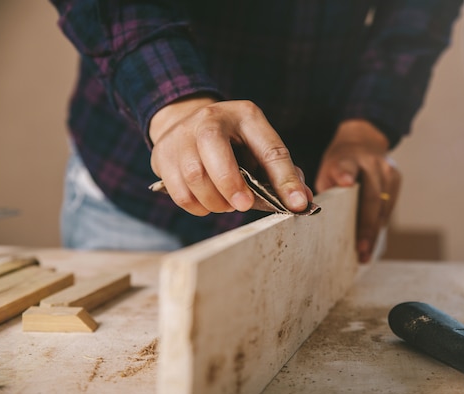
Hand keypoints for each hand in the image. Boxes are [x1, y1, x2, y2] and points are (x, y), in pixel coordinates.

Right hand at [149, 97, 310, 215]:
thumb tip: (301, 201)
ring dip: (215, 201)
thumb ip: (282, 173)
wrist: (186, 123)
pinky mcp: (162, 155)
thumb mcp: (260, 147)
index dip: (285, 179)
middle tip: (243, 205)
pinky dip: (197, 206)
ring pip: (195, 177)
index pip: (270, 149)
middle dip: (232, 187)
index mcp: (246, 116)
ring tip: (226, 203)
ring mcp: (182, 136)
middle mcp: (210, 119)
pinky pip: (179, 192)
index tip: (296, 205)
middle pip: (217, 154)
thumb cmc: (234, 143)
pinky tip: (207, 202)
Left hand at [315, 119, 400, 262]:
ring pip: (383, 207)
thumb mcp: (327, 169)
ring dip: (374, 233)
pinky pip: (388, 208)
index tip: (344, 182)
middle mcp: (371, 164)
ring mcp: (387, 171)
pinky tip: (371, 244)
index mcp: (348, 158)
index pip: (346, 166)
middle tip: (360, 248)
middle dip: (366, 226)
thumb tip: (312, 214)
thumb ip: (326, 188)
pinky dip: (379, 226)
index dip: (345, 173)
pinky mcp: (396, 179)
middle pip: (371, 198)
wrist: (363, 142)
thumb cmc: (339, 163)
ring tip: (364, 254)